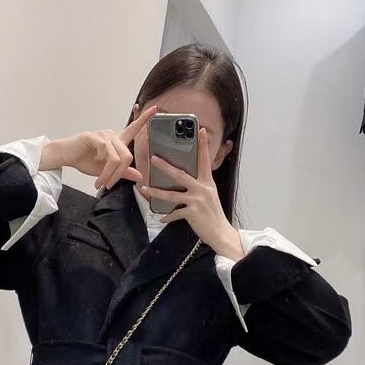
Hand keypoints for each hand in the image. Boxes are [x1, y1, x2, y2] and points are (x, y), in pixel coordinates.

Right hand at [40, 105, 157, 189]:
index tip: (156, 109)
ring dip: (108, 174)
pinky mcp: (94, 136)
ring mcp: (104, 135)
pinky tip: (94, 161)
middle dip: (118, 175)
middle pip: (127, 157)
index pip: (134, 129)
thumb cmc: (86, 160)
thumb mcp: (107, 171)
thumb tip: (140, 177)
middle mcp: (113, 136)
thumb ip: (123, 173)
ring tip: (100, 182)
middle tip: (108, 185)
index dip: (144, 119)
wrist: (67, 157)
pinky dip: (101, 163)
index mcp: (117, 142)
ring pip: (116, 158)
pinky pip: (105, 151)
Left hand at [140, 129, 243, 260]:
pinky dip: (168, 216)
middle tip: (153, 157)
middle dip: (165, 166)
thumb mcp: (210, 195)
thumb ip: (199, 186)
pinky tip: (161, 217)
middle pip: (180, 174)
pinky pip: (175, 213)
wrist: (220, 232)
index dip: (203, 145)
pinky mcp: (192, 213)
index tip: (200, 131)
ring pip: (172, 194)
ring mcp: (197, 201)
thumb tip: (185, 180)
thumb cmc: (213, 214)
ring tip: (144, 188)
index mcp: (207, 182)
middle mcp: (202, 189)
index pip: (204, 160)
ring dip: (156, 191)